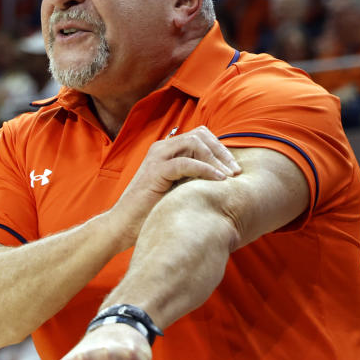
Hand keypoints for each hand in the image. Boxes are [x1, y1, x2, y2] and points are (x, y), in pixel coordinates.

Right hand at [110, 126, 240, 246]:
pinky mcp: (155, 171)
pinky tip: (219, 180)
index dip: (220, 148)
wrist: (124, 225)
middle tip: (236, 171)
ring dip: (216, 159)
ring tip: (229, 176)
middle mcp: (161, 148)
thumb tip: (224, 178)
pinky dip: (205, 169)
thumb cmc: (151, 210)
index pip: (200, 135)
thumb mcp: (177, 188)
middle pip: (200, 135)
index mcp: (167, 150)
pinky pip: (186, 162)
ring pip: (195, 143)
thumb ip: (193, 177)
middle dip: (221, 151)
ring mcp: (157, 157)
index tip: (234, 169)